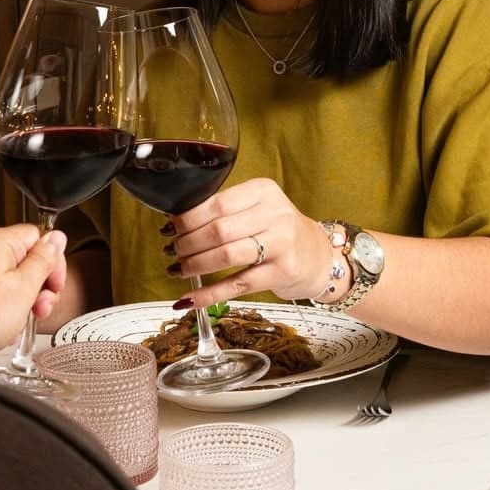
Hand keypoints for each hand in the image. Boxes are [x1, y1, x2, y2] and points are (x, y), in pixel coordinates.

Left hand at [0, 224, 66, 365]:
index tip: (53, 284)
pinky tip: (7, 324)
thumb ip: (44, 260)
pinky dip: (6, 308)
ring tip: (23, 319)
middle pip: (26, 259)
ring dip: (25, 300)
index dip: (52, 263)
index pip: (39, 238)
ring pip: (13, 279)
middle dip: (39, 286)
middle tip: (41, 305)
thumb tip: (56, 238)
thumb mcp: (25, 287)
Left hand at [163, 178, 330, 305]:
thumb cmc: (278, 230)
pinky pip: (236, 285)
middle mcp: (275, 214)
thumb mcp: (259, 207)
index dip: (188, 217)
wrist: (318, 256)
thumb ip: (226, 208)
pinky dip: (208, 294)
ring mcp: (280, 244)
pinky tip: (189, 299)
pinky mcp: (281, 273)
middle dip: (187, 243)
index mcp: (264, 191)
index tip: (172, 226)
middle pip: (218, 230)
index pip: (217, 202)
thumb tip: (176, 219)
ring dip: (194, 265)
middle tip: (173, 249)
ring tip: (179, 268)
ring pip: (225, 256)